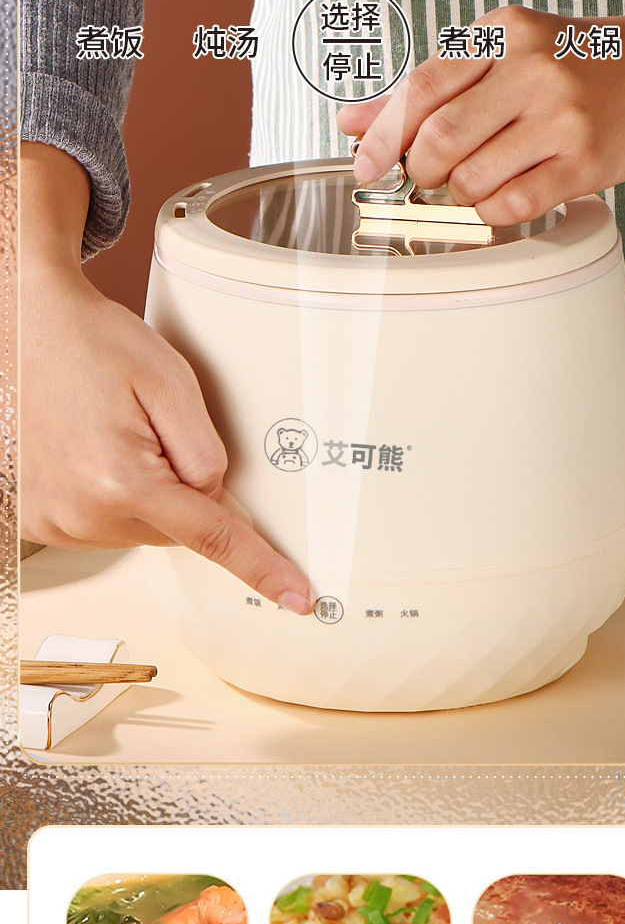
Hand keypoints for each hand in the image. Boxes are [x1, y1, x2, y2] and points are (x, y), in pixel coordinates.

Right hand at [20, 146, 312, 612]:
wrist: (26, 326)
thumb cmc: (93, 344)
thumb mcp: (171, 383)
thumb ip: (205, 451)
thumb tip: (218, 500)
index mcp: (118, 480)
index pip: (212, 536)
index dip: (261, 566)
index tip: (298, 597)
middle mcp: (80, 514)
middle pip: (174, 529)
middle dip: (181, 488)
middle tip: (151, 427)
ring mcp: (54, 523)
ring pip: (140, 529)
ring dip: (143, 492)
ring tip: (113, 431)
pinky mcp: (38, 522)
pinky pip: (102, 524)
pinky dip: (110, 496)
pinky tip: (92, 449)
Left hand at [338, 0, 624, 225]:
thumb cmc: (573, 62)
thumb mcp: (500, 54)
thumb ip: (426, 86)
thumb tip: (351, 120)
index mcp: (502, 33)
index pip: (421, 88)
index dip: (383, 136)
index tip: (366, 165)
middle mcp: (532, 68)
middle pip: (440, 138)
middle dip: (421, 171)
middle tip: (426, 177)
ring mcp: (562, 116)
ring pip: (472, 177)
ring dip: (458, 193)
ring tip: (473, 182)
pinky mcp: (586, 160)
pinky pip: (513, 203)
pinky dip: (491, 211)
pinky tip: (499, 198)